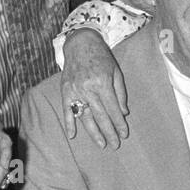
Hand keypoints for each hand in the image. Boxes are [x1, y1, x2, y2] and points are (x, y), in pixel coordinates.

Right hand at [60, 29, 128, 148]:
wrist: (80, 44)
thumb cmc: (101, 58)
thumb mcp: (116, 72)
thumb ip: (120, 93)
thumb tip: (123, 113)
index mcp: (102, 83)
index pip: (112, 109)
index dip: (119, 123)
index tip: (124, 134)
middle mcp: (88, 89)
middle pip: (100, 116)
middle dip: (109, 132)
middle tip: (115, 145)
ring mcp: (75, 91)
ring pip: (85, 116)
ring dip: (93, 132)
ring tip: (101, 144)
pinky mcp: (65, 91)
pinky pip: (67, 110)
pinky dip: (69, 123)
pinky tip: (72, 135)